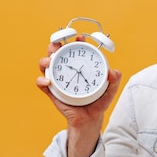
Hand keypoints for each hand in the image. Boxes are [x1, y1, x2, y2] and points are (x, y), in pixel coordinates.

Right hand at [36, 37, 121, 156]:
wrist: (89, 119)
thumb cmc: (98, 102)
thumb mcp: (110, 91)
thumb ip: (114, 81)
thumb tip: (114, 72)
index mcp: (80, 66)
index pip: (75, 49)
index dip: (75, 40)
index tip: (80, 37)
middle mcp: (66, 70)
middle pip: (56, 53)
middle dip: (54, 46)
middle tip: (57, 47)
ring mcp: (57, 80)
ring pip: (45, 65)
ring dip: (44, 60)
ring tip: (49, 62)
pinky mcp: (51, 91)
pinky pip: (41, 83)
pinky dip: (41, 81)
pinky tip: (47, 82)